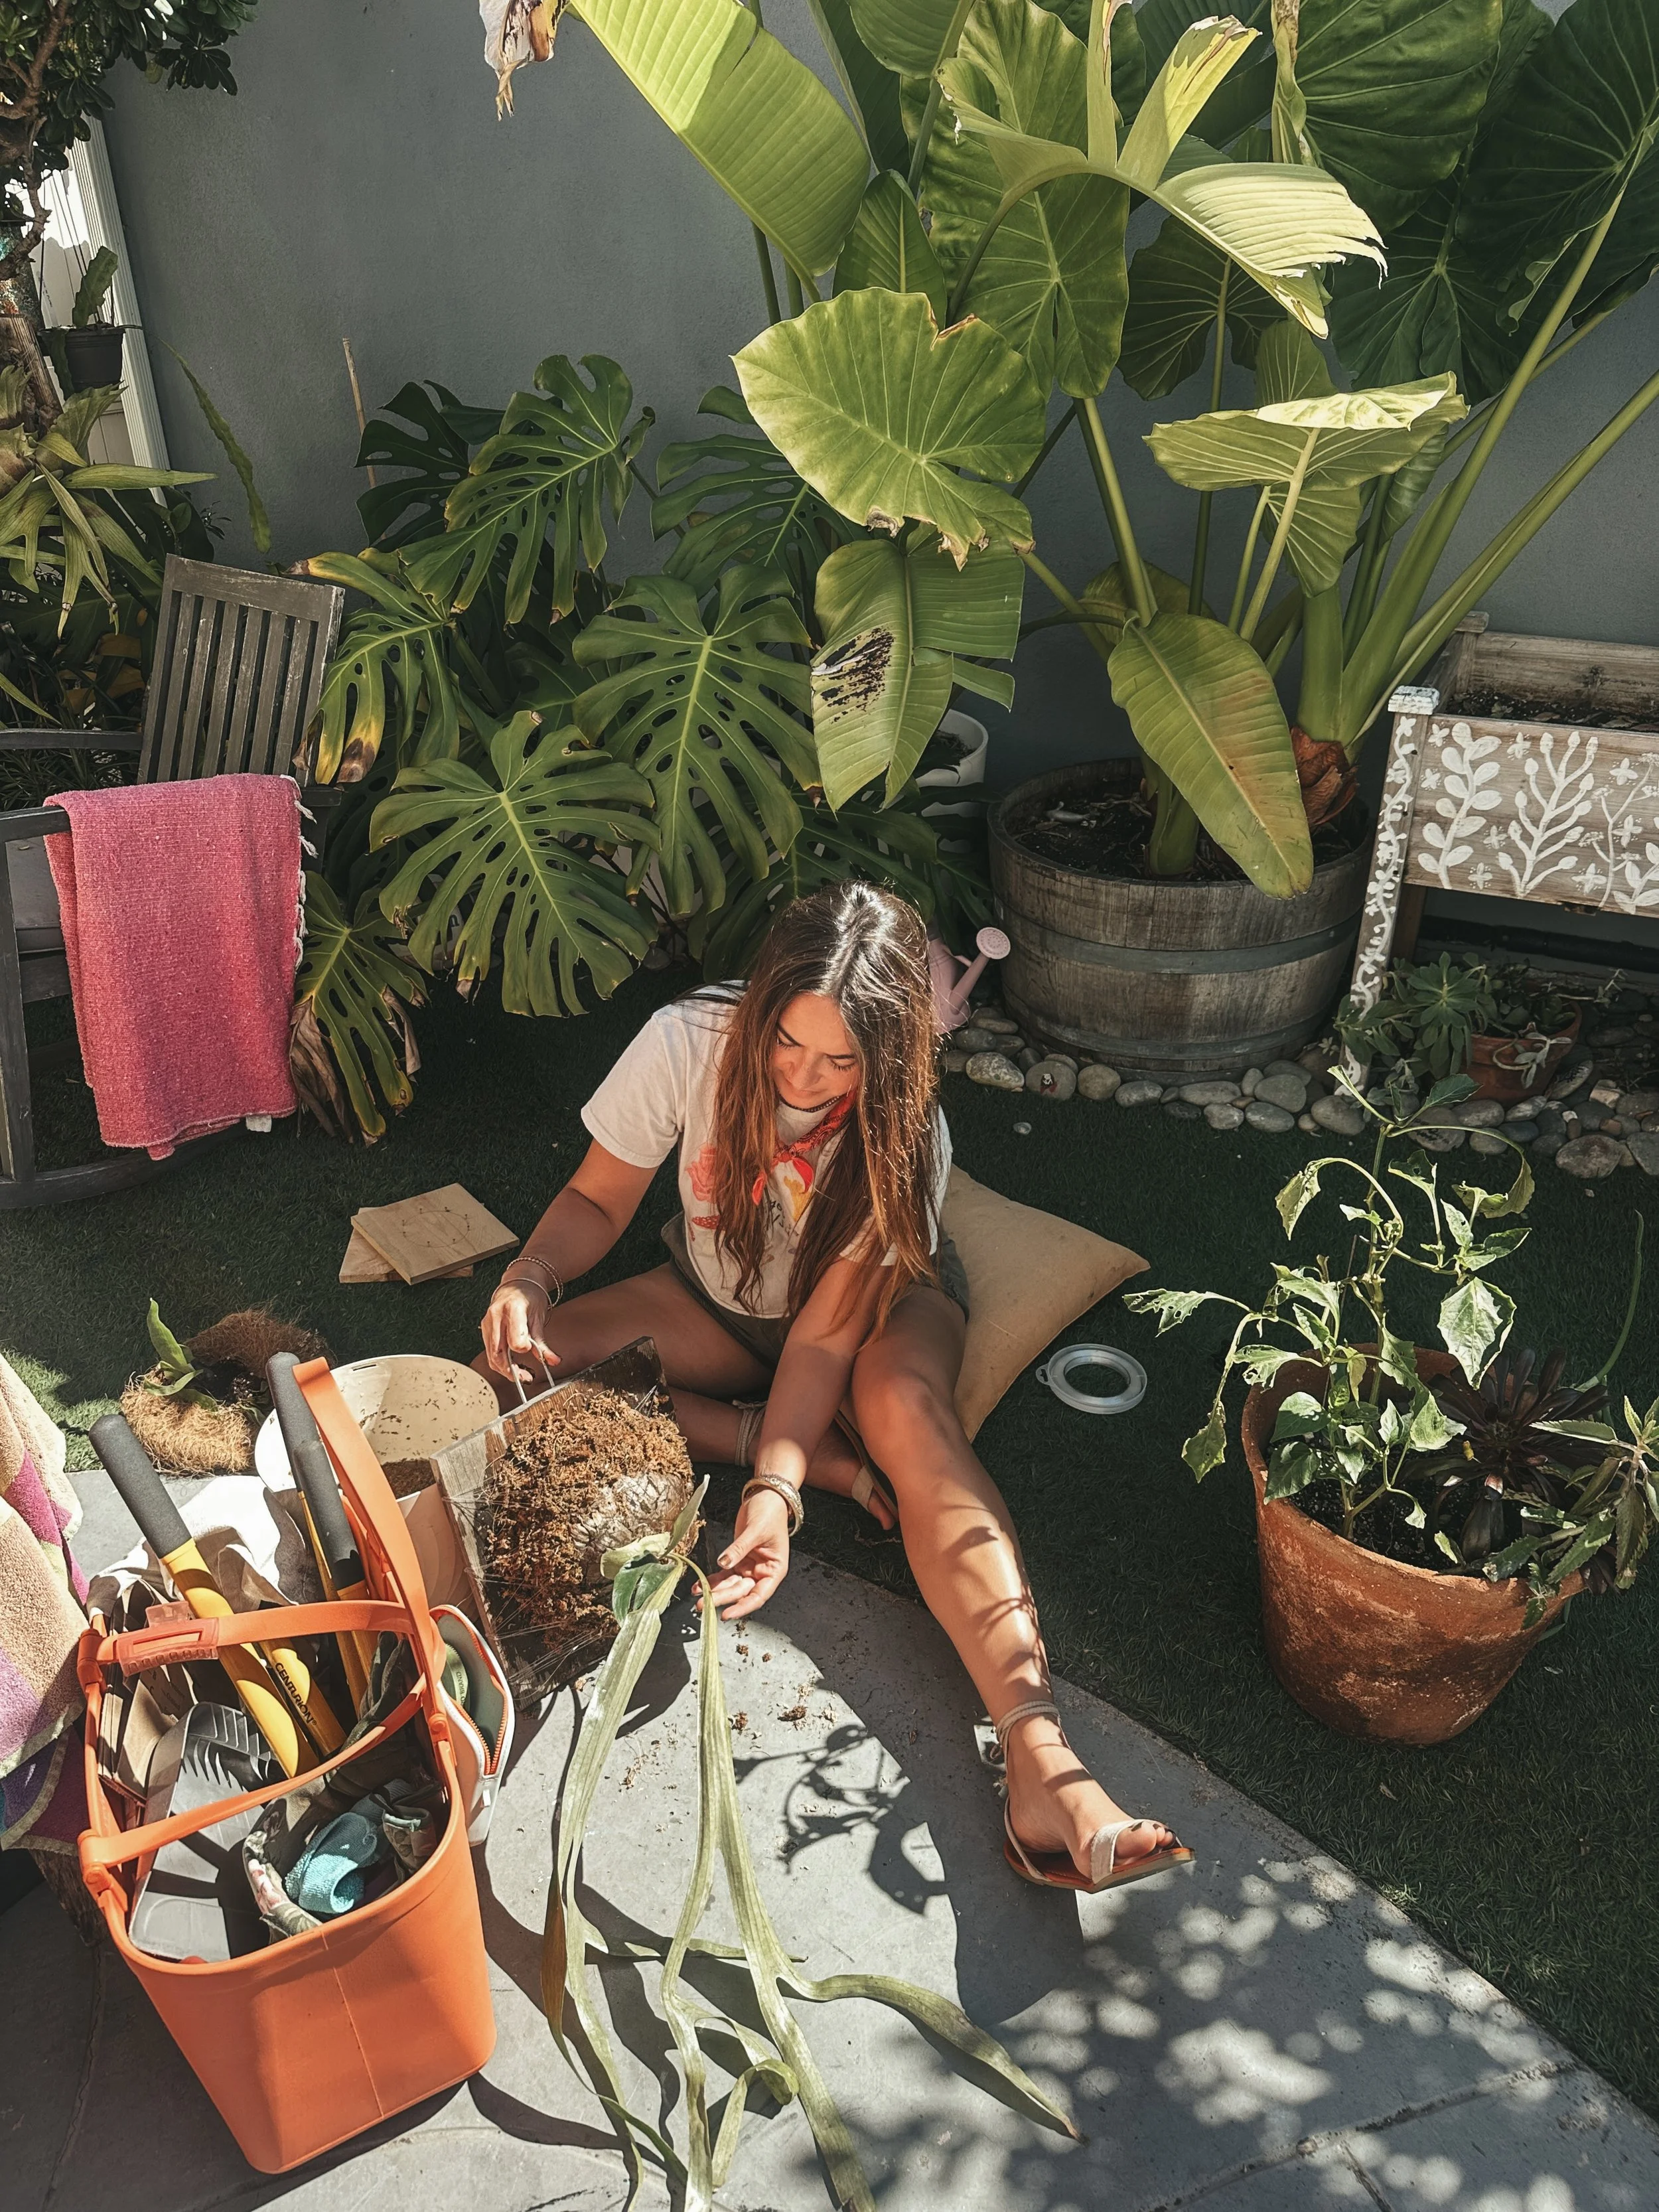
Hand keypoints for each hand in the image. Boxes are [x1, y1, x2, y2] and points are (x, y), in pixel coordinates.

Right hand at [481, 1281, 557, 1384]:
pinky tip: (513, 1366)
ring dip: (505, 1370)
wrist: (518, 1283)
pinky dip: (500, 1362)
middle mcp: (496, 1316)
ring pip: (492, 1356)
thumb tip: (553, 1361)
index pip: (514, 1339)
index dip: (523, 1349)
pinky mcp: (485, 1328)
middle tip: (527, 1378)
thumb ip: (543, 1343)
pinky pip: (490, 1351)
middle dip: (511, 1370)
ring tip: (522, 1374)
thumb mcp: (539, 1317)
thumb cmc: (530, 1297)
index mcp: (513, 1309)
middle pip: (498, 1353)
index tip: (530, 1351)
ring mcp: (487, 1322)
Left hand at [703, 1489, 789, 1621]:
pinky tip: (700, 1584)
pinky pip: (724, 1574)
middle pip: (741, 1591)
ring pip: (730, 1585)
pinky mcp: (738, 1559)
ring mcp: (749, 1567)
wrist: (766, 1497)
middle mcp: (762, 1572)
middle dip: (722, 1599)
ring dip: (715, 1591)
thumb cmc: (770, 1513)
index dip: (743, 1606)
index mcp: (774, 1570)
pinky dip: (713, 1579)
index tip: (727, 1614)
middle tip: (703, 1604)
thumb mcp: (756, 1530)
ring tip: (697, 1597)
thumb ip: (739, 1548)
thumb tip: (724, 1562)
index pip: (759, 1595)